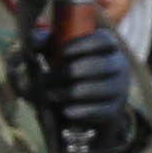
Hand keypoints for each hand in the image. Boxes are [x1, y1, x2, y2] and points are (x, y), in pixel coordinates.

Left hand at [31, 26, 138, 151]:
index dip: (83, 45)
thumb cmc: (74, 67)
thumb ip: (46, 43)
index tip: (63, 52)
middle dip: (67, 73)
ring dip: (68, 93)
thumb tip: (31, 41)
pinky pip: (99, 110)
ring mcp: (119, 88)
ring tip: (49, 95)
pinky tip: (66, 111)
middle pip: (98, 66)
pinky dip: (81, 111)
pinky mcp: (115, 109)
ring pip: (95, 89)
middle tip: (44, 79)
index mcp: (109, 46)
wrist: (94, 99)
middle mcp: (119, 65)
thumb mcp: (61, 52)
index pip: (102, 41)